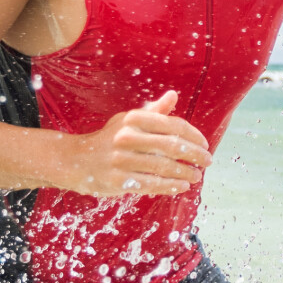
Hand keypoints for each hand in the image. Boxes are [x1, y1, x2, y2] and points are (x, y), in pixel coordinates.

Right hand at [61, 91, 212, 196]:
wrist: (75, 160)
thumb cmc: (108, 139)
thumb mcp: (128, 121)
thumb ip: (153, 111)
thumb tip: (173, 95)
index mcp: (134, 119)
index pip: (172, 125)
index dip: (193, 136)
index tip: (205, 145)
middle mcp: (127, 136)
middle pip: (171, 146)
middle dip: (194, 155)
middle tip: (207, 162)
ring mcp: (121, 159)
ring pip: (163, 167)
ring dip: (185, 173)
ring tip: (197, 176)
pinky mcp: (117, 180)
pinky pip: (151, 184)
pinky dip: (170, 186)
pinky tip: (182, 187)